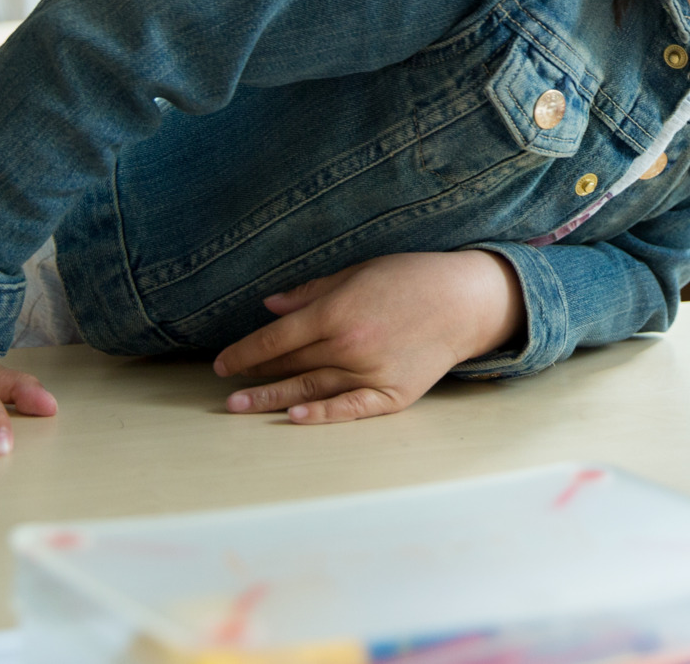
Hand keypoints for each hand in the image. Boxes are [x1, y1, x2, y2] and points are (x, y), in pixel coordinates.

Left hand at [213, 250, 524, 423]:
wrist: (467, 301)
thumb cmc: (412, 279)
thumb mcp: (359, 272)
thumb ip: (312, 292)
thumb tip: (269, 307)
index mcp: (338, 311)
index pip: (276, 339)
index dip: (245, 352)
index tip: (222, 363)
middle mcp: (350, 345)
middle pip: (290, 365)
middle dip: (255, 375)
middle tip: (226, 388)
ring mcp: (371, 372)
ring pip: (310, 389)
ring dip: (271, 398)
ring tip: (240, 406)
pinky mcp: (392, 393)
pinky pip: (349, 409)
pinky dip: (320, 415)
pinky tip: (293, 418)